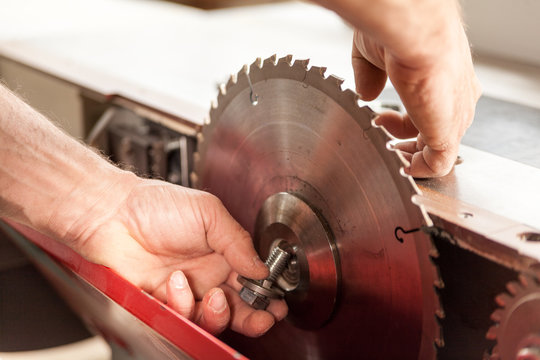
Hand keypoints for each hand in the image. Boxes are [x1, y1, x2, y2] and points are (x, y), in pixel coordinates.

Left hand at [63, 176, 286, 336]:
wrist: (113, 214)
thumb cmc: (156, 206)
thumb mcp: (209, 213)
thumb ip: (238, 241)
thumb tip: (260, 267)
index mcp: (223, 252)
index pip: (252, 280)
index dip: (266, 294)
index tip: (277, 303)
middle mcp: (207, 274)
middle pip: (238, 307)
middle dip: (254, 317)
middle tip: (262, 317)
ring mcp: (186, 290)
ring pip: (212, 319)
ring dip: (219, 313)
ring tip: (215, 296)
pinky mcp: (163, 303)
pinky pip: (182, 317)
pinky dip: (184, 304)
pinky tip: (177, 283)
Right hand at [349, 2, 481, 176]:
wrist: (412, 30)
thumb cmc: (398, 32)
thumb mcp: (374, 56)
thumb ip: (370, 77)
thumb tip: (366, 94)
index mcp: (445, 77)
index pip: (430, 109)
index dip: (403, 121)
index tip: (380, 120)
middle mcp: (457, 98)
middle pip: (435, 132)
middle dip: (405, 142)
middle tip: (382, 142)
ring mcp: (455, 117)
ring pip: (437, 151)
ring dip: (408, 156)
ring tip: (384, 151)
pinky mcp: (448, 133)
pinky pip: (437, 165)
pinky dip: (417, 170)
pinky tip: (399, 166)